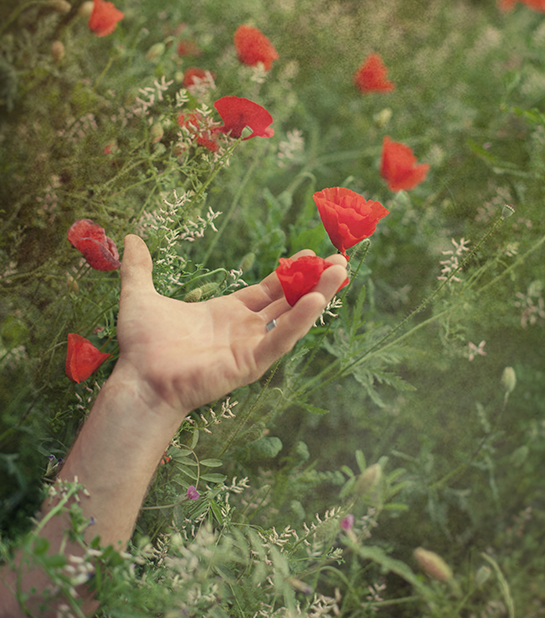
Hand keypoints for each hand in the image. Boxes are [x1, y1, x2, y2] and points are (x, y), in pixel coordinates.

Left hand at [113, 235, 347, 419]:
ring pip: (292, 317)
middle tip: (340, 261)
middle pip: (288, 301)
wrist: (138, 380)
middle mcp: (243, 329)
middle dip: (315, 281)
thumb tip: (130, 238)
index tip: (310, 253)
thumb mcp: (140, 296)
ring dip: (318, 295)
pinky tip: (316, 300)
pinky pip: (280, 340)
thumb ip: (140, 268)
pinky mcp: (249, 364)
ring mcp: (249, 347)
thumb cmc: (141, 347)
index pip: (269, 290)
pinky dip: (299, 322)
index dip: (290, 272)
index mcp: (227, 313)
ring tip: (341, 273)